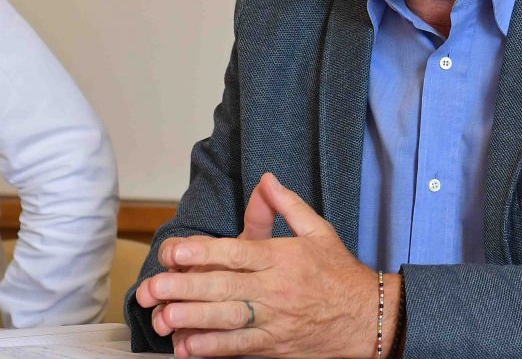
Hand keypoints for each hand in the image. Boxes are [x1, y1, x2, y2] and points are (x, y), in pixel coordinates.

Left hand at [136, 173, 400, 357]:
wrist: (369, 319)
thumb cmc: (340, 273)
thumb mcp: (319, 231)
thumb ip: (287, 206)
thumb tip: (266, 179)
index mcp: (282, 257)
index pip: (237, 252)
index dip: (202, 252)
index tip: (173, 250)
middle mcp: (276, 288)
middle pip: (224, 286)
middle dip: (184, 287)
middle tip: (151, 286)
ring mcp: (274, 320)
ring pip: (227, 319)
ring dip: (191, 319)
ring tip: (160, 317)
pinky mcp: (275, 345)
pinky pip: (239, 347)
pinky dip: (212, 348)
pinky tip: (186, 347)